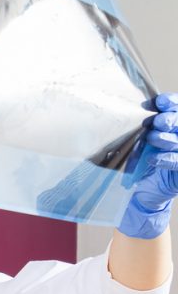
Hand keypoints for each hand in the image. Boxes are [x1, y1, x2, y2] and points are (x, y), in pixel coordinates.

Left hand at [118, 93, 177, 238]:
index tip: (159, 101)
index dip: (171, 103)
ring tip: (153, 137)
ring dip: (166, 138)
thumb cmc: (137, 162)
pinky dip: (165, 159)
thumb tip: (121, 111)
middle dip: (171, 119)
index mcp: (170, 126)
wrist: (140, 192)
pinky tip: (152, 159)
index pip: (176, 108)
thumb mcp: (134, 143)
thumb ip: (135, 129)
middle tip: (158, 121)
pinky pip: (177, 162)